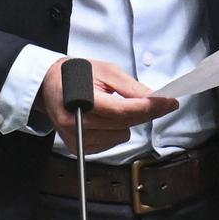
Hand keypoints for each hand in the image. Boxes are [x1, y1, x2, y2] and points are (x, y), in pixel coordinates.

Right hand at [37, 58, 178, 154]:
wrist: (48, 86)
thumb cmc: (76, 74)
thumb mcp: (105, 70)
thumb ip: (130, 87)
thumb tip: (155, 98)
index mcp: (82, 101)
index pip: (123, 110)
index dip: (149, 107)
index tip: (170, 102)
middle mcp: (77, 125)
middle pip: (125, 124)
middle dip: (143, 112)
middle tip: (156, 100)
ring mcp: (76, 140)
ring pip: (121, 136)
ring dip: (125, 122)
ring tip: (111, 105)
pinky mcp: (79, 149)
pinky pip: (111, 143)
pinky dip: (114, 130)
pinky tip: (104, 118)